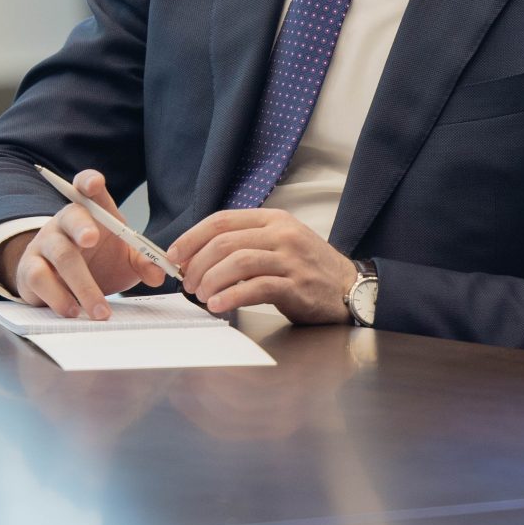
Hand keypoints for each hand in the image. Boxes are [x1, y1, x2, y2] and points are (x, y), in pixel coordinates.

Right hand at [0, 169, 166, 319]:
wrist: (63, 282)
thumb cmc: (98, 262)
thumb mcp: (124, 260)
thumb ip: (144, 263)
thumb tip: (159, 274)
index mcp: (91, 213)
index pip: (86, 188)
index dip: (88, 182)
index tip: (95, 183)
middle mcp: (64, 223)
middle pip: (71, 218)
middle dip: (82, 226)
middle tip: (92, 239)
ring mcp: (44, 244)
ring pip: (60, 255)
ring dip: (82, 284)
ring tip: (100, 310)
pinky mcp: (30, 268)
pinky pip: (39, 277)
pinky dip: (58, 297)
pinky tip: (72, 311)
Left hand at [171, 208, 361, 324]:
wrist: (349, 288)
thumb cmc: (307, 269)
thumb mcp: (278, 243)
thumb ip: (245, 244)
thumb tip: (197, 257)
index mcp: (273, 219)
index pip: (221, 220)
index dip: (192, 237)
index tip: (174, 255)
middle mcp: (282, 234)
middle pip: (225, 242)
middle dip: (198, 263)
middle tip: (188, 283)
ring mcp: (291, 259)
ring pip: (238, 262)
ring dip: (211, 280)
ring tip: (200, 295)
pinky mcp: (296, 286)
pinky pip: (256, 288)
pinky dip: (231, 297)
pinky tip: (218, 305)